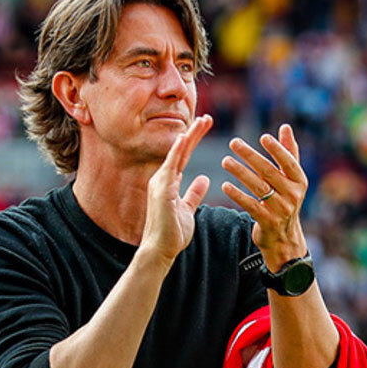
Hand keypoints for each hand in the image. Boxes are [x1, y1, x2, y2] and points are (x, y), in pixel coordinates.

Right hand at [141, 115, 212, 266]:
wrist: (159, 250)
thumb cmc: (172, 233)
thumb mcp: (188, 209)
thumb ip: (193, 193)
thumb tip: (203, 179)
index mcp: (169, 182)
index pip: (184, 156)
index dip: (193, 140)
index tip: (204, 126)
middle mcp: (163, 178)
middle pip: (181, 150)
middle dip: (194, 133)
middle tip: (207, 117)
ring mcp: (160, 182)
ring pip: (177, 153)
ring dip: (189, 136)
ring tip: (202, 121)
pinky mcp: (161, 189)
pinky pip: (170, 166)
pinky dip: (176, 151)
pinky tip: (183, 138)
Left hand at [222, 124, 307, 271]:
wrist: (284, 238)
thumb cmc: (285, 200)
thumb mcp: (291, 179)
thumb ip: (289, 153)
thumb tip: (285, 127)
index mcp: (300, 182)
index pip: (289, 163)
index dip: (277, 150)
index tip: (263, 137)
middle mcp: (293, 195)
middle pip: (269, 172)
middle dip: (250, 155)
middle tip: (233, 143)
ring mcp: (281, 210)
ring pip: (258, 187)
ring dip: (240, 172)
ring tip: (225, 161)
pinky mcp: (267, 222)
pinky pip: (250, 205)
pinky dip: (237, 194)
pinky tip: (225, 185)